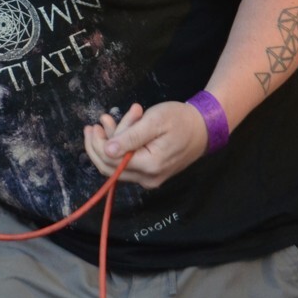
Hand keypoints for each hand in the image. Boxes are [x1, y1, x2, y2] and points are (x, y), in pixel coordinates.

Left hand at [83, 100, 209, 189]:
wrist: (204, 128)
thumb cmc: (180, 120)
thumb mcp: (155, 121)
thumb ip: (130, 137)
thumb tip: (107, 150)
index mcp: (149, 165)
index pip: (111, 162)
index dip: (97, 145)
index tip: (93, 125)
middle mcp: (148, 178)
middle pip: (110, 168)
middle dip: (99, 145)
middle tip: (99, 122)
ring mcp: (150, 179)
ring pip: (117, 166)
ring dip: (110, 143)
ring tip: (111, 119)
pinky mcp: (151, 174)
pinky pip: (128, 164)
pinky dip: (121, 147)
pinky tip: (123, 129)